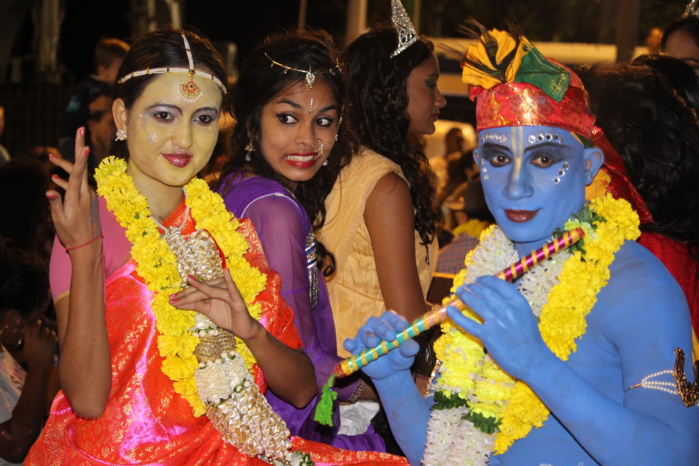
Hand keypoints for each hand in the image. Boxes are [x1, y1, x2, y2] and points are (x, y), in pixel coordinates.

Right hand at [23, 319, 56, 371]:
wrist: (39, 366)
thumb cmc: (32, 359)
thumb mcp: (26, 350)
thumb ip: (29, 341)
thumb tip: (29, 334)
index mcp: (28, 341)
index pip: (27, 328)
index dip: (29, 325)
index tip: (31, 323)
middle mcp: (35, 339)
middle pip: (36, 326)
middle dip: (38, 322)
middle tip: (39, 321)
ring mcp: (44, 341)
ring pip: (45, 330)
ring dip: (46, 330)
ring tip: (45, 332)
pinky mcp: (51, 344)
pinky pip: (52, 335)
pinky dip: (52, 334)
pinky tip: (51, 335)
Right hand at [46, 127, 101, 249]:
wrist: (88, 245)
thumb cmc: (71, 233)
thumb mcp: (59, 220)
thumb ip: (55, 203)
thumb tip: (49, 190)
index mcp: (78, 197)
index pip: (79, 173)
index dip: (81, 158)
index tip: (85, 145)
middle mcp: (86, 193)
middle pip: (81, 166)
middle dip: (79, 147)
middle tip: (81, 129)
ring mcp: (88, 195)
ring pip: (77, 176)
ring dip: (65, 167)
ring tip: (50, 158)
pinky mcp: (88, 199)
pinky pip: (77, 185)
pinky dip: (66, 181)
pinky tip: (56, 179)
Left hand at [169, 270, 261, 339]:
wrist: (241, 328)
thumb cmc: (226, 316)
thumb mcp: (207, 310)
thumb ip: (195, 305)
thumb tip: (178, 303)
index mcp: (215, 288)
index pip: (197, 289)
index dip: (184, 293)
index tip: (171, 298)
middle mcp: (221, 286)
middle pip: (202, 289)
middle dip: (186, 294)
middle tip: (172, 299)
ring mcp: (229, 291)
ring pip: (211, 291)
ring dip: (197, 291)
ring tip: (182, 295)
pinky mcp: (237, 299)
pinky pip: (232, 289)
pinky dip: (230, 280)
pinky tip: (226, 272)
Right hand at [343, 310, 418, 380]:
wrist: (390, 372)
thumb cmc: (400, 357)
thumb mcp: (407, 354)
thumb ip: (409, 349)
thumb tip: (413, 347)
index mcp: (390, 322)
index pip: (392, 317)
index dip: (397, 321)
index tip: (402, 327)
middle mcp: (376, 325)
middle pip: (378, 323)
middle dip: (384, 329)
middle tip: (390, 336)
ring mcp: (365, 335)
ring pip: (364, 332)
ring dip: (369, 337)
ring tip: (374, 344)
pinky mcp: (356, 347)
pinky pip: (350, 343)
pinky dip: (349, 343)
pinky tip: (350, 345)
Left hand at [447, 275, 552, 379]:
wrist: (534, 361)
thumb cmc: (530, 338)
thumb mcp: (526, 314)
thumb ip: (512, 303)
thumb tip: (494, 293)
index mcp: (518, 302)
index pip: (498, 284)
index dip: (485, 280)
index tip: (478, 280)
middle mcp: (507, 309)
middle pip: (484, 292)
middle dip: (472, 287)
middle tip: (465, 287)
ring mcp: (496, 322)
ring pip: (475, 303)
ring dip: (464, 296)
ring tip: (458, 293)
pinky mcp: (488, 336)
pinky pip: (468, 323)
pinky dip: (456, 316)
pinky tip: (449, 310)